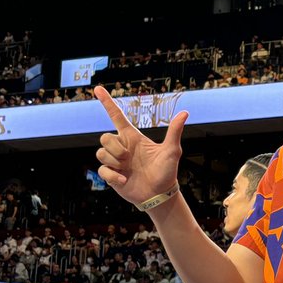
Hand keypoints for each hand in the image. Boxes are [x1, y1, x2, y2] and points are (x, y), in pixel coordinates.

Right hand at [93, 85, 188, 205]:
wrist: (160, 194)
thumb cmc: (167, 171)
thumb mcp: (172, 151)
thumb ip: (174, 132)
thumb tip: (185, 113)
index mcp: (133, 137)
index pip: (116, 116)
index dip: (107, 102)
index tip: (97, 88)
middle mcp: (122, 147)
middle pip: (104, 137)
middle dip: (115, 147)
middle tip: (128, 157)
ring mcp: (115, 161)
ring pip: (100, 152)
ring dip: (115, 161)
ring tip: (127, 169)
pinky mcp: (111, 175)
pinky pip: (102, 170)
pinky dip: (113, 176)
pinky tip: (124, 181)